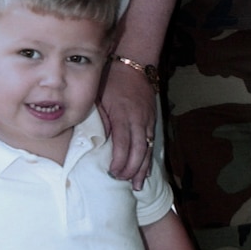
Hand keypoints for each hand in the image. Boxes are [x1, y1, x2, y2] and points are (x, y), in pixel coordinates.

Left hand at [99, 59, 156, 190]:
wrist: (134, 64)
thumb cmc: (112, 81)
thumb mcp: (100, 97)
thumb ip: (100, 119)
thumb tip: (98, 142)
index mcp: (123, 115)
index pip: (123, 143)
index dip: (119, 161)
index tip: (112, 173)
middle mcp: (138, 119)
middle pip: (139, 150)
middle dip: (131, 169)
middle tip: (122, 181)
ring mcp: (148, 120)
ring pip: (148, 149)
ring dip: (142, 168)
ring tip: (137, 185)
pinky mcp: (153, 120)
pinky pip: (151, 142)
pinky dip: (148, 158)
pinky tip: (146, 170)